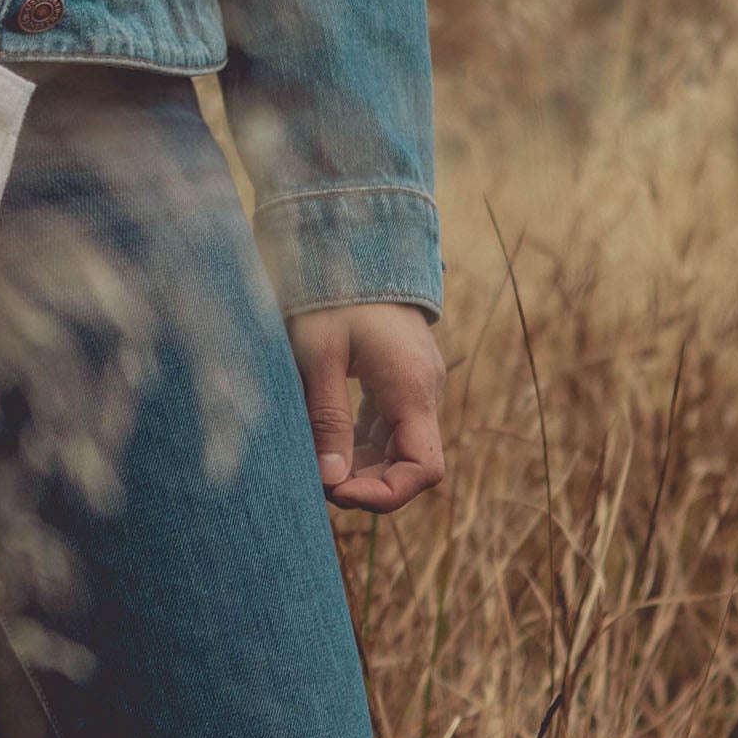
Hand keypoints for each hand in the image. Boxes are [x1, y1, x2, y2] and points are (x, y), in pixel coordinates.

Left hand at [288, 302, 446, 513]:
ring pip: (397, 447)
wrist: (353, 242)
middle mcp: (423, 391)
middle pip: (410, 464)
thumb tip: (330, 481)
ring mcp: (414, 385)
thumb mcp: (319, 354)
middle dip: (367, 484)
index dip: (386, 495)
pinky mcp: (399, 378)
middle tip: (316, 483)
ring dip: (361, 466)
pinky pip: (387, 426)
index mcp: (411, 388)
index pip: (423, 469)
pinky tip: (325, 444)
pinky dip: (360, 443)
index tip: (338, 493)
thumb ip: (327, 418)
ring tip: (314, 465)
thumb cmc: (332, 293)